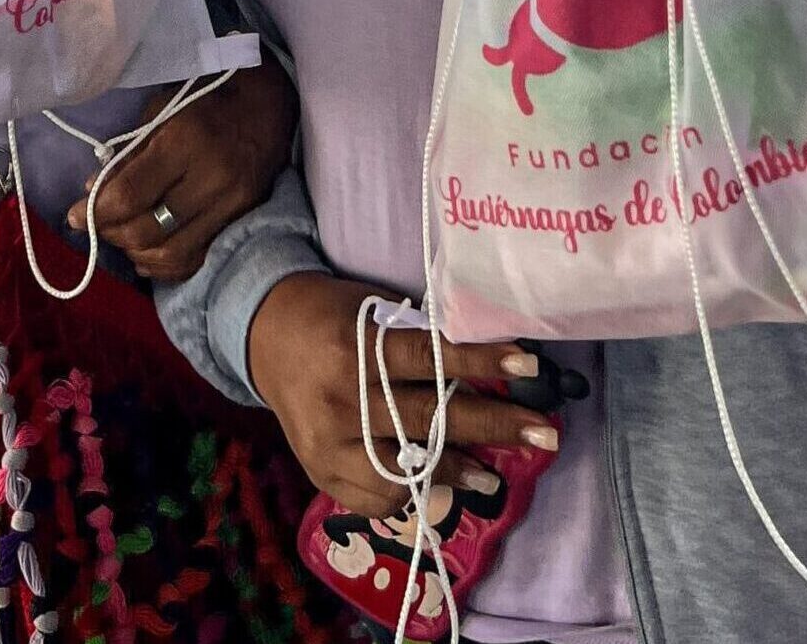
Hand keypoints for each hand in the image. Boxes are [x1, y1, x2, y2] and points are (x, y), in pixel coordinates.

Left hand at [68, 59, 300, 283]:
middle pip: (147, 230)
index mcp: (185, 141)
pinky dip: (164, 264)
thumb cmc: (205, 99)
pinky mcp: (241, 219)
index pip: (130, 195)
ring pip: (170, 253)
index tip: (75, 215)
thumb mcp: (161, 112)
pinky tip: (147, 253)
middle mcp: (211, 178)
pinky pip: (196, 259)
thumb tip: (93, 193)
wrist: (267, 104)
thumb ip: (128, 155)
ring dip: (135, 252)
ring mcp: (231, 204)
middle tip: (97, 225)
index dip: (95, 212)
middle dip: (111, 233)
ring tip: (121, 238)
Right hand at [247, 271, 557, 517]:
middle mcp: (341, 400)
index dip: (481, 364)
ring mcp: (329, 445)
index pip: (429, 358)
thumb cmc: (330, 313)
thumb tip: (484, 362)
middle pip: (429, 419)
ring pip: (405, 469)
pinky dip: (412, 494)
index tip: (530, 366)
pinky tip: (439, 488)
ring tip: (495, 477)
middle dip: (493, 426)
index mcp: (354, 347)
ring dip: (458, 472)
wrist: (262, 335)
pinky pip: (376, 497)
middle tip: (545, 433)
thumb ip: (416, 337)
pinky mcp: (319, 473)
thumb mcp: (371, 309)